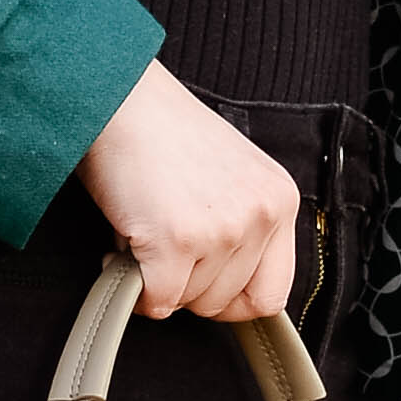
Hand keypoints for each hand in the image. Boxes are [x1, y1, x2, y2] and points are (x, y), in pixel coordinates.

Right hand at [81, 69, 297, 324]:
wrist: (121, 97)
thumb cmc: (163, 132)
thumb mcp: (230, 176)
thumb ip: (242, 225)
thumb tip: (223, 289)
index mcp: (279, 199)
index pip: (272, 292)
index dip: (230, 301)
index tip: (200, 286)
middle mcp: (260, 214)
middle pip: (225, 303)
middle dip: (186, 285)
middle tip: (160, 245)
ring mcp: (222, 229)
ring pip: (189, 303)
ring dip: (157, 278)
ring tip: (144, 229)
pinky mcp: (178, 240)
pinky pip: (157, 300)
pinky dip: (134, 287)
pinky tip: (122, 247)